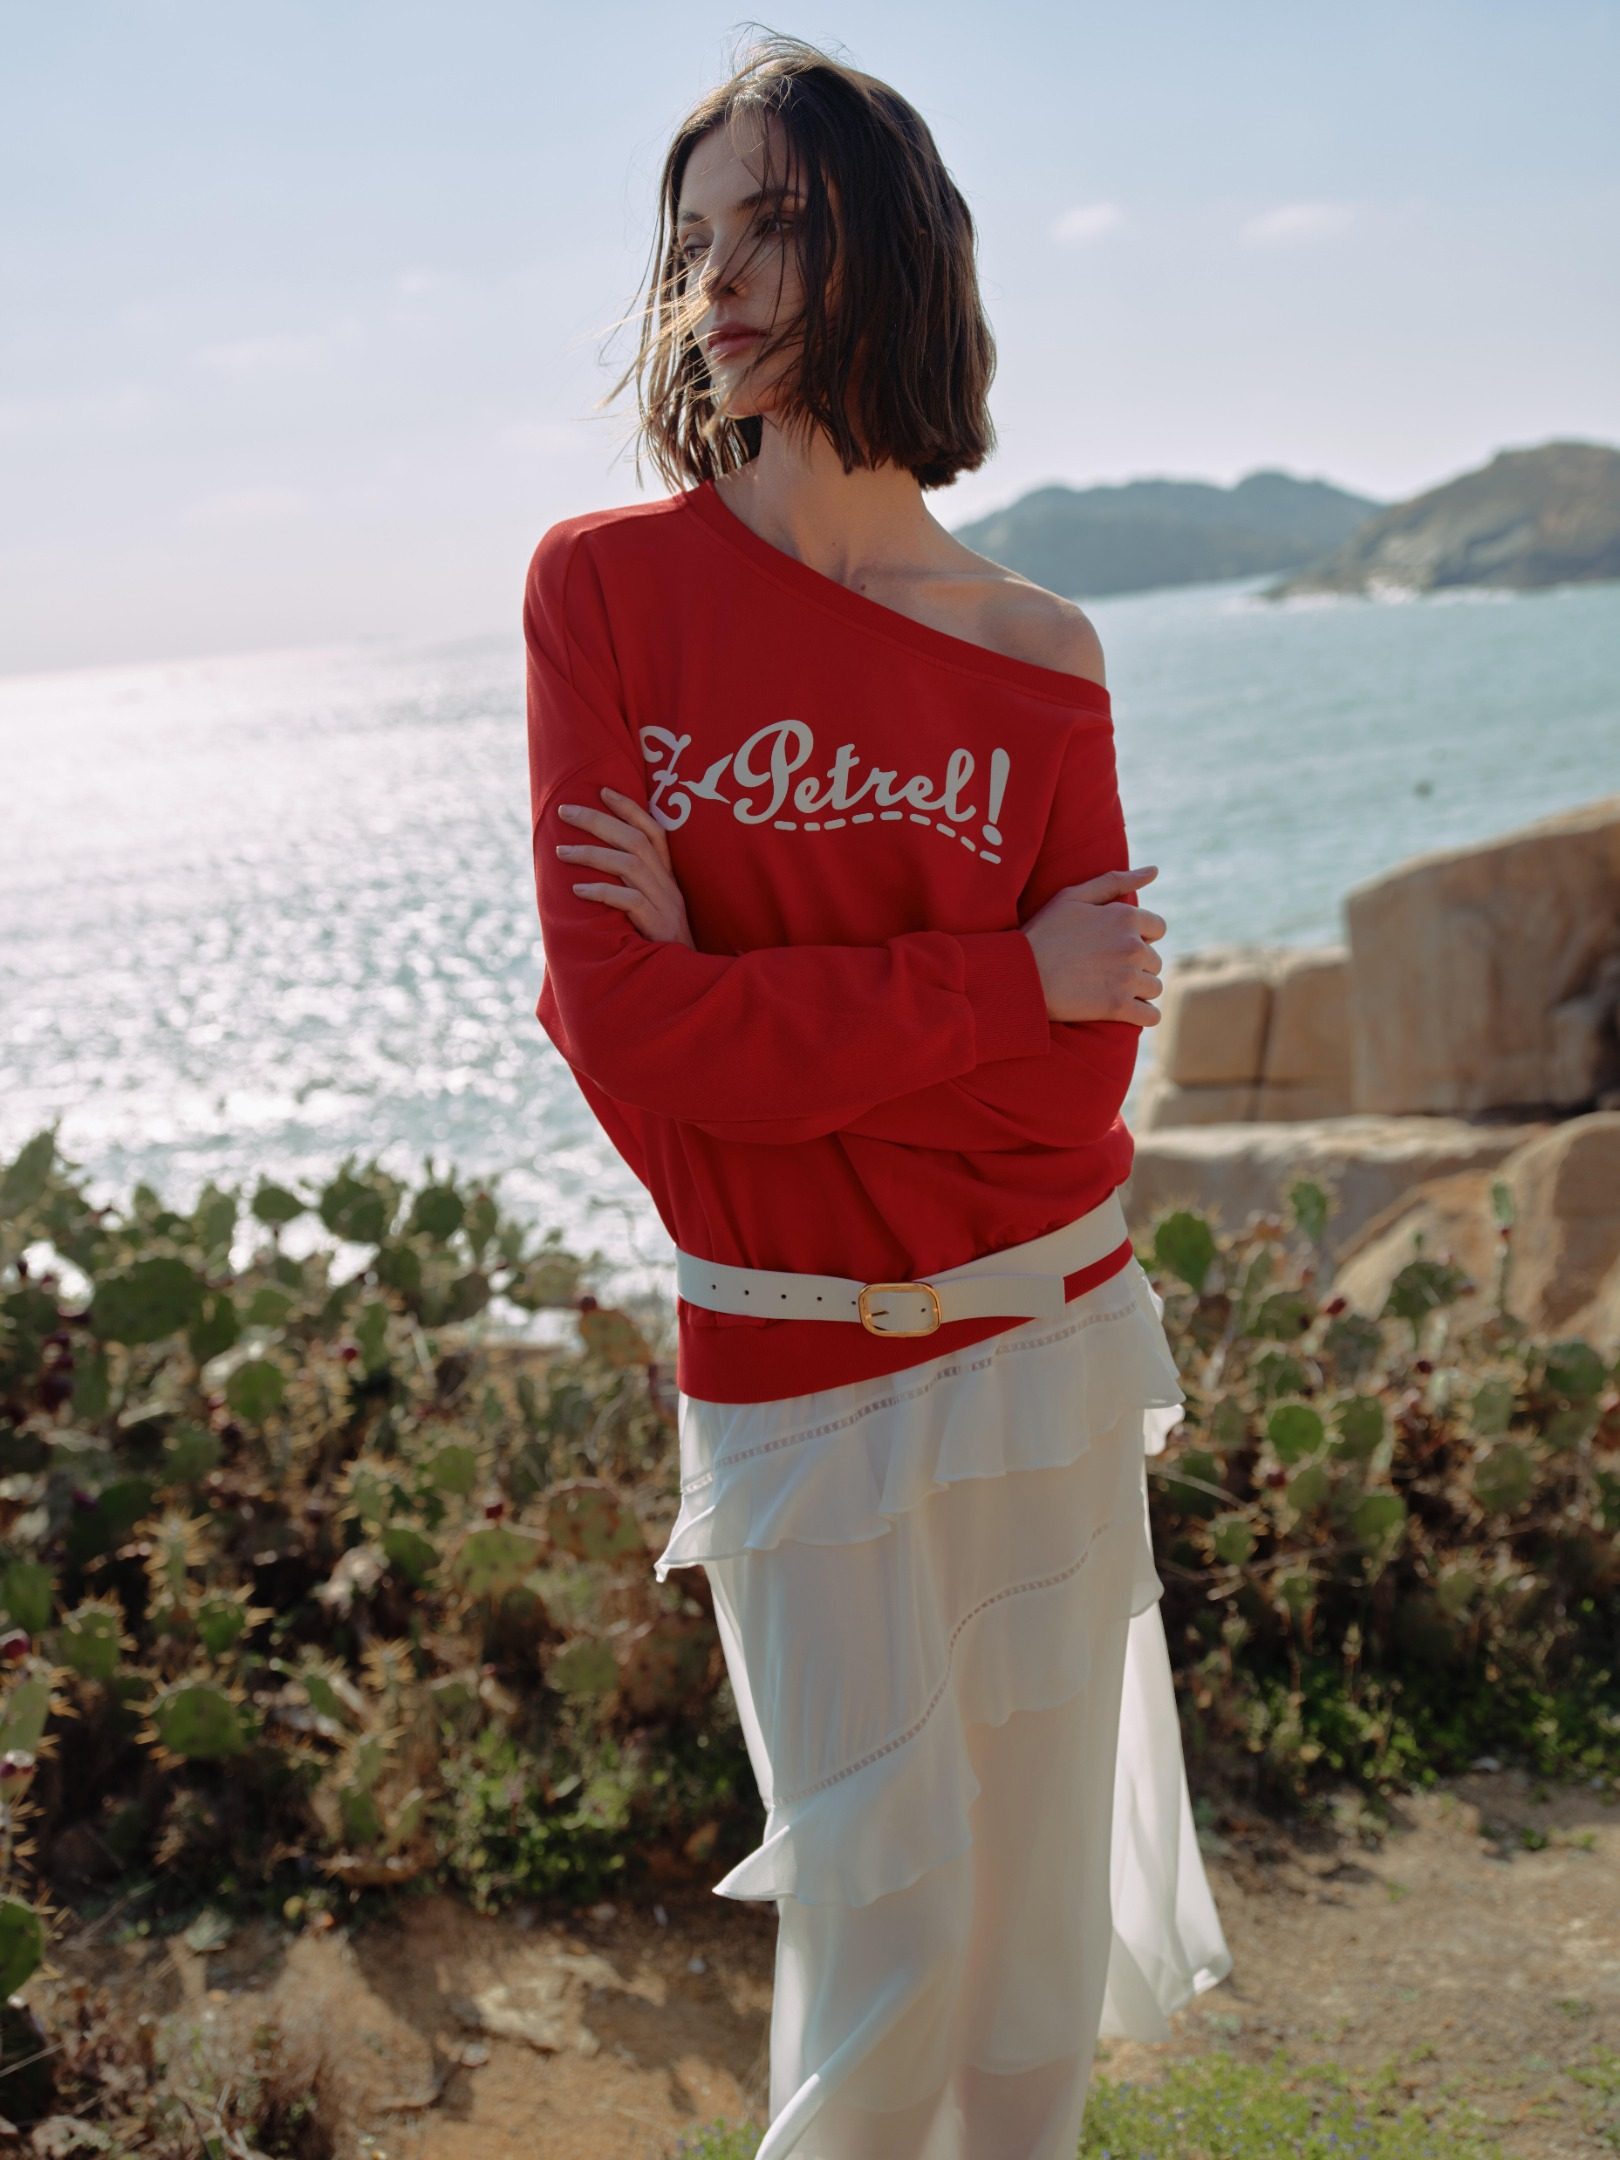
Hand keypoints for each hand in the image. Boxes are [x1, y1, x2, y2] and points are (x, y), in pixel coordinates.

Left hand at [554, 786, 695, 947]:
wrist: (686, 977)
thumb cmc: (659, 945)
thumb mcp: (649, 910)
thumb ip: (628, 889)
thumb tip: (586, 875)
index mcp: (667, 877)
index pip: (653, 831)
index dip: (630, 808)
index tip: (602, 790)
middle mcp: (668, 885)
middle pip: (635, 840)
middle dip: (598, 821)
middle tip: (566, 811)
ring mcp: (665, 904)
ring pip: (630, 865)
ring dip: (592, 854)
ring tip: (560, 852)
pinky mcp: (658, 926)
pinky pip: (629, 901)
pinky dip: (601, 892)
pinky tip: (577, 891)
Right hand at [1022, 864, 1165, 1025]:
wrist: (1019, 973)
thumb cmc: (1043, 932)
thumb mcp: (1073, 897)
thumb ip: (1115, 881)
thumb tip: (1155, 870)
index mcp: (1126, 917)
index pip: (1158, 928)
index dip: (1139, 936)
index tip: (1116, 944)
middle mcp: (1133, 946)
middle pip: (1155, 960)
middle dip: (1137, 965)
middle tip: (1106, 969)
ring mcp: (1127, 978)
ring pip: (1153, 987)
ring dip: (1139, 990)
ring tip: (1111, 989)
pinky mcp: (1118, 1007)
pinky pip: (1151, 1016)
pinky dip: (1142, 1015)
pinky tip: (1126, 1011)